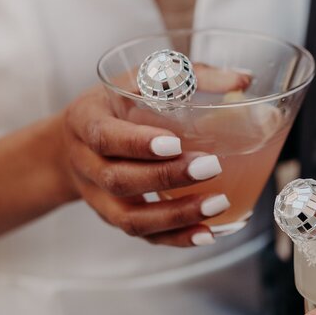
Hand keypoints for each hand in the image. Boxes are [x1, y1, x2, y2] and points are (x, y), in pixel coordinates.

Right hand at [59, 86, 228, 247]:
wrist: (73, 144)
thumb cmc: (115, 105)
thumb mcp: (137, 80)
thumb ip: (186, 76)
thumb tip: (242, 79)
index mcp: (85, 121)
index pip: (104, 137)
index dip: (137, 144)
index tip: (175, 143)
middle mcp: (86, 164)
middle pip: (120, 180)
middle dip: (168, 178)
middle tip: (212, 166)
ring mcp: (98, 197)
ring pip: (130, 218)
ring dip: (176, 215)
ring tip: (219, 203)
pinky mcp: (114, 218)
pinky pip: (144, 236)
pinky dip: (176, 238)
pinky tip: (207, 233)